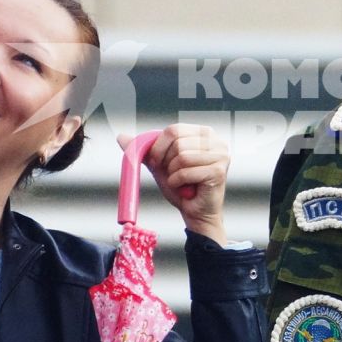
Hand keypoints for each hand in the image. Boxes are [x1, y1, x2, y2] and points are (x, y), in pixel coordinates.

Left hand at [130, 124, 228, 241]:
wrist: (195, 213)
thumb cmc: (181, 187)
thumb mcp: (160, 165)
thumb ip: (144, 150)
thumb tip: (121, 136)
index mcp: (204, 133)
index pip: (174, 129)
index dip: (159, 146)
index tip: (156, 162)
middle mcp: (216, 141)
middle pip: (178, 142)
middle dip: (167, 162)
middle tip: (173, 175)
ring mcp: (220, 155)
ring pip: (181, 157)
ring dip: (173, 174)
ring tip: (182, 182)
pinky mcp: (218, 171)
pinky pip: (185, 172)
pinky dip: (178, 183)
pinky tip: (186, 189)